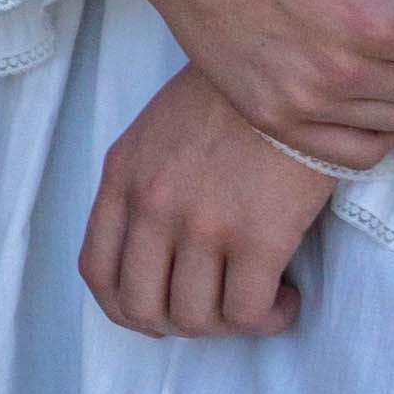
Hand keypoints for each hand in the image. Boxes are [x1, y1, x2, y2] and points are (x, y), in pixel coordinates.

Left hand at [81, 66, 354, 338]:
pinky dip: (267, 318)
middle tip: (216, 311)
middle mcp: (152, 207)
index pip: (98, 271)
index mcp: (123, 179)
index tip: (162, 312)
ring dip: (229, 324)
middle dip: (179, 325)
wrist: (295, 68)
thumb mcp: (160, 132)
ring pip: (196, 318)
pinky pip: (247, 312)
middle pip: (142, 307)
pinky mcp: (258, 237)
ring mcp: (201, 225)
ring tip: (259, 303)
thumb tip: (156, 245)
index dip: (128, 308)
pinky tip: (286, 298)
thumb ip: (145, 183)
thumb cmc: (235, 97)